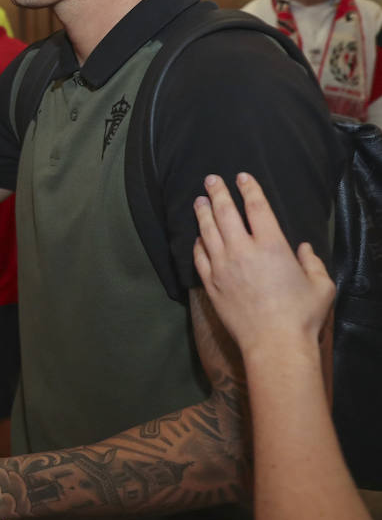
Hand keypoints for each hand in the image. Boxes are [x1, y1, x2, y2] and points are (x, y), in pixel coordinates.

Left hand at [191, 172, 334, 355]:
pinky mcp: (210, 283)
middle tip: (210, 179)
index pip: (257, 207)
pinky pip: (199, 256)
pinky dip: (197, 243)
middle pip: (225, 213)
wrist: (273, 342)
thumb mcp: (321, 285)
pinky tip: (197, 237)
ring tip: (199, 200)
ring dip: (202, 213)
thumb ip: (312, 262)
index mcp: (272, 245)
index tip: (241, 177)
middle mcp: (243, 251)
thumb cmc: (301, 315)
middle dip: (217, 193)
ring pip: (207, 231)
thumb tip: (302, 249)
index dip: (248, 188)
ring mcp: (222, 266)